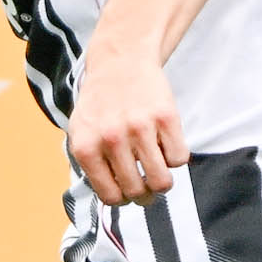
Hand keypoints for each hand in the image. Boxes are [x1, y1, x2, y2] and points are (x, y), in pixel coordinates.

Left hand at [64, 46, 185, 205]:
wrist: (120, 61)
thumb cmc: (101, 104)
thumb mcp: (82, 133)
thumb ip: (92, 166)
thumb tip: (115, 198)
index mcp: (86, 147)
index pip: (110, 196)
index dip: (123, 199)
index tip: (128, 192)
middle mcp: (111, 139)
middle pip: (138, 192)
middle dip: (145, 195)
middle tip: (147, 184)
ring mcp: (140, 128)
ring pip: (162, 181)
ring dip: (163, 182)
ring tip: (158, 170)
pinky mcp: (166, 117)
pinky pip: (179, 159)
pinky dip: (176, 158)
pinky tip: (165, 144)